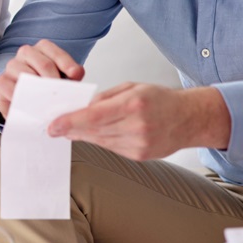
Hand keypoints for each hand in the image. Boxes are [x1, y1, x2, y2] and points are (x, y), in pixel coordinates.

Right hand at [0, 40, 84, 117]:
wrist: (25, 101)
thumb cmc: (44, 86)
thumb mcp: (61, 79)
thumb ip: (71, 75)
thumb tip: (75, 75)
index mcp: (42, 49)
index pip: (55, 52)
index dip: (67, 64)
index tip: (75, 76)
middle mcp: (26, 53)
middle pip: (43, 63)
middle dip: (54, 80)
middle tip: (60, 94)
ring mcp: (12, 66)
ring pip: (25, 73)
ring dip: (38, 90)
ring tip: (47, 102)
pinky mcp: (1, 81)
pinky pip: (9, 87)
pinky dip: (20, 96)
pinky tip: (29, 104)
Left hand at [46, 83, 229, 160]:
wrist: (189, 119)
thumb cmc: (160, 99)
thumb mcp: (132, 87)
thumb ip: (105, 97)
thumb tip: (82, 107)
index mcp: (133, 104)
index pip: (94, 116)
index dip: (70, 122)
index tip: (53, 125)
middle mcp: (137, 126)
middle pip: (94, 131)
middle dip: (71, 129)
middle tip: (54, 127)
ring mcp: (139, 144)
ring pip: (100, 141)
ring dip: (83, 136)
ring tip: (70, 130)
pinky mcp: (140, 156)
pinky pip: (111, 148)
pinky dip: (100, 141)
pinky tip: (93, 135)